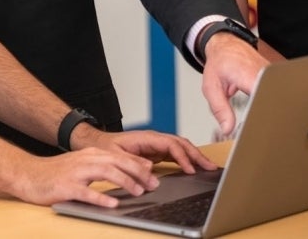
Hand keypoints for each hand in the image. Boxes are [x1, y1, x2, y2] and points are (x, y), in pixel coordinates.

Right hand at [11, 145, 157, 207]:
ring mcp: (75, 173)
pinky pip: (86, 192)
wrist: (27, 174)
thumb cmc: (55, 173)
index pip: (119, 157)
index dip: (138, 166)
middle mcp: (84, 160)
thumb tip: (127, 174)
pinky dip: (101, 197)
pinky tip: (112, 203)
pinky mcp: (65, 187)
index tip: (153, 176)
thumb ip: (101, 168)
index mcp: (90, 155)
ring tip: (138, 192)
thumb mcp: (81, 166)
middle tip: (152, 184)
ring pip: (105, 173)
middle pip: (116, 162)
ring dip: (124, 182)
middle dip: (137, 173)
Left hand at [80, 128, 217, 173]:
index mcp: (146, 137)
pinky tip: (193, 168)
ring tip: (208, 167)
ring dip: (194, 156)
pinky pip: (175, 154)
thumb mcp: (115, 155)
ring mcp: (155, 145)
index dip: (183, 156)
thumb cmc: (105, 147)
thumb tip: (150, 169)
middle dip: (196, 154)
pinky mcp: (155, 152)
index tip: (190, 169)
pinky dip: (186, 160)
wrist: (97, 143)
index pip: (171, 144)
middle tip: (210, 167)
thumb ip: (131, 161)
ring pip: (180, 148)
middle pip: (180, 143)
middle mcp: (153, 139)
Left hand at [201, 33, 268, 135]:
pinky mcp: (276, 77)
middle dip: (269, 118)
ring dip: (272, 112)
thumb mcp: (212, 87)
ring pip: (279, 98)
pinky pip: (277, 93)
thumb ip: (220, 109)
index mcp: (249, 76)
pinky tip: (267, 112)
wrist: (226, 45)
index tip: (261, 129)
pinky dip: (272, 104)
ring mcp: (273, 75)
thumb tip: (228, 129)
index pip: (265, 101)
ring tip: (267, 123)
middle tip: (264, 132)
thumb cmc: (219, 62)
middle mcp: (266, 74)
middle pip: (275, 102)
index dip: (264, 117)